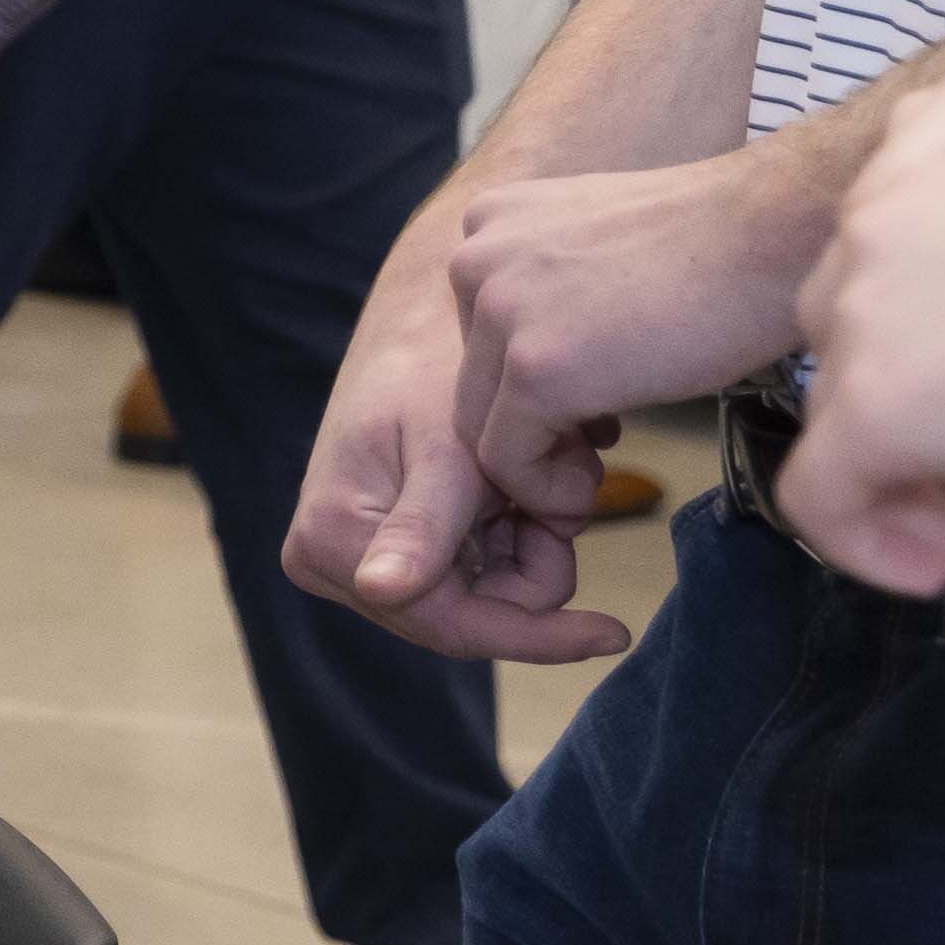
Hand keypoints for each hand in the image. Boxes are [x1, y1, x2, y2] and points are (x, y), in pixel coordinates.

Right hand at [290, 221, 629, 660]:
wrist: (431, 310)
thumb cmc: (435, 362)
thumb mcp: (444, 448)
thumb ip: (423, 526)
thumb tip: (380, 589)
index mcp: (328, 541)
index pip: (447, 623)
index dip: (536, 634)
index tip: (616, 634)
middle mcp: (334, 561)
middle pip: (472, 614)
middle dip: (532, 560)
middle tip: (556, 489)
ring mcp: (366, 554)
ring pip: (487, 592)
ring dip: (533, 536)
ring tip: (540, 468)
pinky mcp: (398, 542)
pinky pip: (484, 567)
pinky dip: (521, 527)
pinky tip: (524, 478)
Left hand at [440, 143, 822, 495]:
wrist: (780, 231)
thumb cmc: (727, 244)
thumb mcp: (606, 249)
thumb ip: (556, 293)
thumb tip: (547, 369)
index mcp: (494, 222)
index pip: (477, 334)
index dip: (525, 387)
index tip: (586, 413)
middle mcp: (476, 257)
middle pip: (472, 380)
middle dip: (528, 429)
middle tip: (591, 453)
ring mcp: (499, 312)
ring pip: (479, 425)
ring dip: (535, 462)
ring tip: (596, 469)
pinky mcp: (535, 369)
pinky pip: (505, 460)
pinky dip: (543, 490)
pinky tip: (593, 488)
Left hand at [786, 146, 944, 605]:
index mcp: (925, 190)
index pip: (895, 300)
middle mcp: (872, 238)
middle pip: (862, 368)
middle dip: (932, 460)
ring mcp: (862, 321)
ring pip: (848, 433)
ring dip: (921, 512)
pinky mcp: (870, 403)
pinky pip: (819, 497)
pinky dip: (863, 544)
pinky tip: (940, 580)